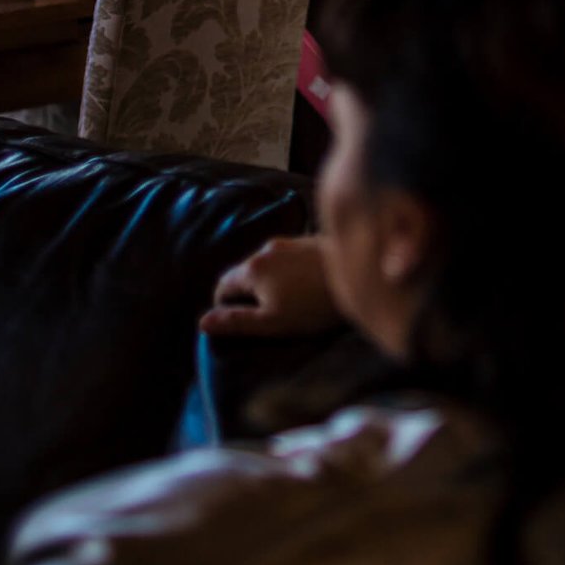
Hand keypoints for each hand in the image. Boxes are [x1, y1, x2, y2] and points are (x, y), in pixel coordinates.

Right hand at [199, 234, 339, 337]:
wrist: (361, 274)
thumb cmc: (313, 306)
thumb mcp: (272, 323)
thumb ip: (237, 321)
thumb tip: (203, 322)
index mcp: (252, 269)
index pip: (222, 286)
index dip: (224, 306)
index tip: (237, 322)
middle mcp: (266, 249)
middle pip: (244, 273)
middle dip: (246, 293)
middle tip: (263, 315)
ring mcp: (289, 242)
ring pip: (266, 264)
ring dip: (268, 281)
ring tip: (286, 301)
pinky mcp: (309, 241)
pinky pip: (286, 258)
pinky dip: (286, 272)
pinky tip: (304, 285)